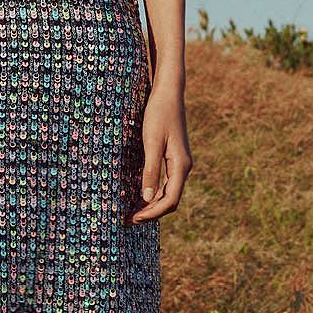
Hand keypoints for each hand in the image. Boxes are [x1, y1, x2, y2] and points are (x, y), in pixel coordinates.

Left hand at [130, 80, 191, 222]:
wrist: (168, 93)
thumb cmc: (159, 114)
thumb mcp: (151, 142)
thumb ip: (150, 170)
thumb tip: (148, 198)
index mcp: (181, 165)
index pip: (170, 200)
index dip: (153, 213)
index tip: (134, 218)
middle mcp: (183, 166)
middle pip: (171, 200)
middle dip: (152, 212)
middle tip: (129, 219)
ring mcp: (180, 162)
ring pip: (169, 192)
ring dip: (153, 204)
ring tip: (133, 211)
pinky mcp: (174, 157)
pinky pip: (167, 182)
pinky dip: (155, 193)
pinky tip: (141, 194)